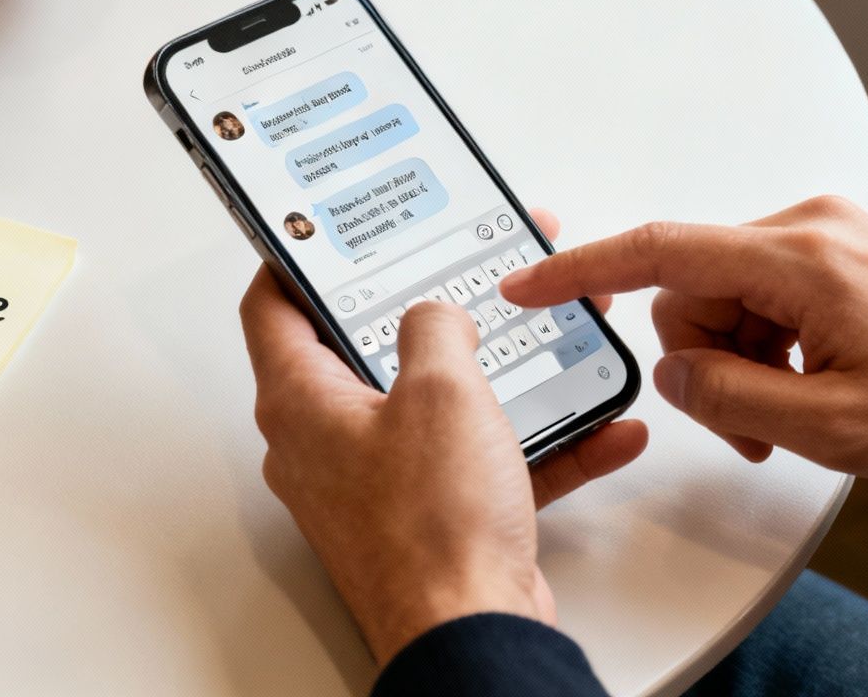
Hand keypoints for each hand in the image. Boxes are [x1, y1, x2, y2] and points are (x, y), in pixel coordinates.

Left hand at [242, 209, 647, 665]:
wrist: (471, 633)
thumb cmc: (434, 529)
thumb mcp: (441, 391)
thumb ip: (434, 328)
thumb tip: (433, 313)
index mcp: (301, 402)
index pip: (272, 307)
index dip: (294, 260)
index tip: (325, 233)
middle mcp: (323, 444)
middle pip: (359, 352)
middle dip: (420, 311)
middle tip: (454, 276)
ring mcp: (374, 486)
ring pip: (429, 410)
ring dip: (490, 377)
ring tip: (537, 339)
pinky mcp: (426, 520)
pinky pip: (477, 464)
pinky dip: (533, 444)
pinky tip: (595, 426)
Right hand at [503, 195, 867, 481]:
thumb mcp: (827, 426)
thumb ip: (725, 395)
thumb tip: (671, 373)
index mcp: (798, 258)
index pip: (658, 249)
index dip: (580, 269)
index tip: (531, 283)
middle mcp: (808, 228)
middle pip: (691, 287)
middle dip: (702, 358)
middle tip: (749, 422)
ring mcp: (826, 235)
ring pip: (724, 295)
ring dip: (738, 359)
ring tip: (790, 412)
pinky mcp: (838, 251)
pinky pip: (762, 292)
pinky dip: (766, 343)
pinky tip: (806, 383)